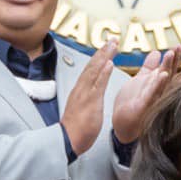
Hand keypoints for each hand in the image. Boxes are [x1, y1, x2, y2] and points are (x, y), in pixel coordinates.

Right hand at [60, 41, 119, 157]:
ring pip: (94, 70)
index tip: (108, 46)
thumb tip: (91, 92)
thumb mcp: (83, 108)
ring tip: (112, 44)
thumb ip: (87, 98)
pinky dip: (103, 73)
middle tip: (113, 39)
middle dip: (103, 50)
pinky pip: (97, 85)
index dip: (100, 56)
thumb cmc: (76, 128)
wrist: (67, 140)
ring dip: (104, 56)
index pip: (91, 69)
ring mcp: (85, 94)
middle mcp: (81, 88)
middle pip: (92, 65)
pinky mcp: (89, 102)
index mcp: (81, 90)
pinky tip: (109, 63)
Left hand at [111, 46, 180, 145]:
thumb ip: (149, 68)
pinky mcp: (143, 107)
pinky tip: (162, 75)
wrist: (122, 124)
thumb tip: (157, 52)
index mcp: (156, 84)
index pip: (168, 69)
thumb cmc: (132, 104)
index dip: (174, 58)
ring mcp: (152, 100)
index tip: (179, 46)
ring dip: (167, 68)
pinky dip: (157, 85)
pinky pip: (152, 95)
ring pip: (163, 83)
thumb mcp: (140, 80)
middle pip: (169, 74)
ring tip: (170, 55)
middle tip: (179, 47)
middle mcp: (158, 92)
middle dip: (174, 61)